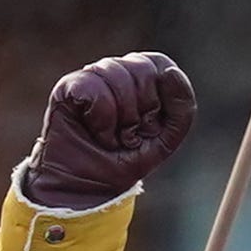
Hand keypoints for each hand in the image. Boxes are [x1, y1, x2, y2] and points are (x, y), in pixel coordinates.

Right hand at [22, 49, 196, 211]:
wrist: (89, 185)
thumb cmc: (126, 159)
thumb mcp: (166, 138)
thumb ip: (182, 107)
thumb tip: (170, 71)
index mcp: (140, 78)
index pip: (160, 64)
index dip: (162, 95)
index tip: (150, 122)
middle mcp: (115, 71)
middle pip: (142, 69)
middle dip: (142, 110)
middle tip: (128, 133)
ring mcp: (91, 76)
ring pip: (118, 76)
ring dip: (122, 119)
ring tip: (112, 136)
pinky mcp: (68, 87)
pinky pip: (96, 90)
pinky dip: (102, 121)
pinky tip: (96, 132)